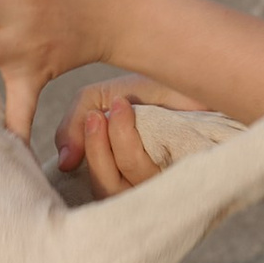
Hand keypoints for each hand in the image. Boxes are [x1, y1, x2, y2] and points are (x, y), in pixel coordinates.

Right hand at [54, 75, 202, 198]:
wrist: (199, 72)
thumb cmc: (151, 90)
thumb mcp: (101, 98)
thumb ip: (74, 124)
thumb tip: (64, 163)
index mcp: (118, 170)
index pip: (92, 183)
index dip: (84, 158)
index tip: (90, 120)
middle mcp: (140, 183)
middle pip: (106, 189)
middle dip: (97, 151)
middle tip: (97, 116)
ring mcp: (164, 184)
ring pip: (128, 182)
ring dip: (119, 143)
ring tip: (121, 106)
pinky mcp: (186, 178)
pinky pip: (152, 176)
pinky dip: (138, 144)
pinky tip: (142, 116)